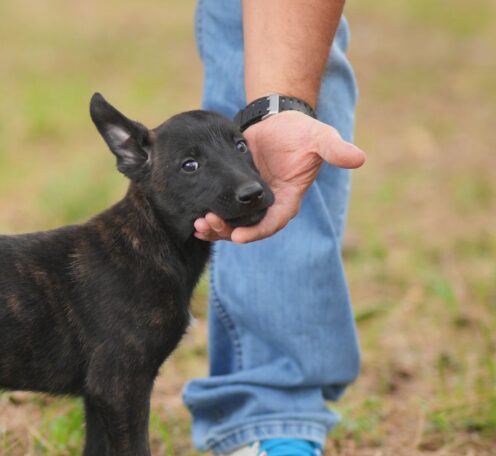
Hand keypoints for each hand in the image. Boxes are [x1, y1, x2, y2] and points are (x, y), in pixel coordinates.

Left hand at [193, 110, 364, 242]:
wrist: (277, 121)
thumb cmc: (301, 131)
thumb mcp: (319, 138)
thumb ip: (335, 149)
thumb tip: (359, 158)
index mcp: (288, 200)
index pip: (272, 223)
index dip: (256, 232)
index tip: (239, 237)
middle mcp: (268, 207)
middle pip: (247, 228)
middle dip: (227, 231)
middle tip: (207, 225)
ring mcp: (249, 203)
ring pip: (231, 224)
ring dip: (214, 228)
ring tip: (198, 224)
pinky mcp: (234, 195)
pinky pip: (221, 212)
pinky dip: (208, 217)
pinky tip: (193, 218)